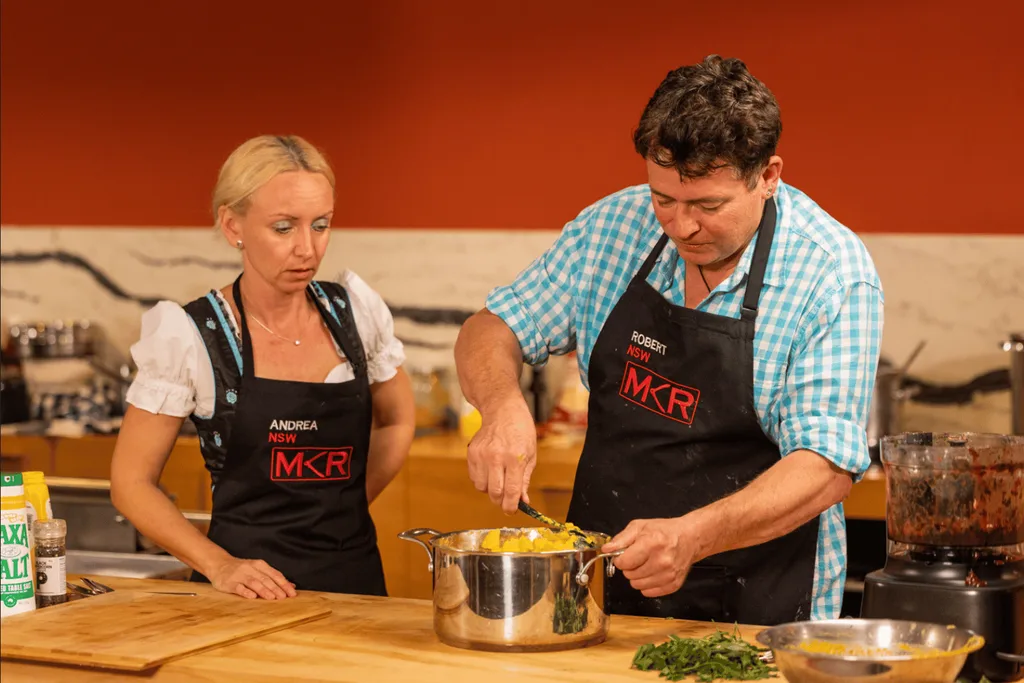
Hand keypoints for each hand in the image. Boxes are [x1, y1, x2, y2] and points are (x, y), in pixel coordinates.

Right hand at [207, 556, 296, 599]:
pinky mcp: (229, 583)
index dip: (284, 584)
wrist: (219, 564)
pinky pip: (238, 587)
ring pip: (254, 582)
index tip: (292, 593)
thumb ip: (273, 577)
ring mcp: (239, 575)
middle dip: (276, 588)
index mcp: (259, 565)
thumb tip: (291, 586)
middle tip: (284, 597)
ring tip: (272, 598)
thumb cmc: (243, 569)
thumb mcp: (258, 570)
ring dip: (263, 590)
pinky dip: (246, 592)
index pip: (274, 574)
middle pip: (265, 579)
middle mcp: (250, 568)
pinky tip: (252, 597)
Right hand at [466, 397, 536, 513]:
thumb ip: (525, 480)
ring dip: (491, 490)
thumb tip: (523, 502)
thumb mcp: (531, 455)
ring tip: (499, 479)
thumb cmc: (521, 431)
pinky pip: (474, 478)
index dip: (511, 506)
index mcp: (515, 458)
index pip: (512, 491)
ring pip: (482, 488)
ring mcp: (482, 455)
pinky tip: (490, 470)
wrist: (502, 410)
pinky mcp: (472, 453)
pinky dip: (482, 480)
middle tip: (505, 500)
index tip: (511, 511)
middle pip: (494, 493)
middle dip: (500, 501)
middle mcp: (497, 457)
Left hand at [603, 517, 700, 597]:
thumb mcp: (640, 527)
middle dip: (630, 567)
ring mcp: (669, 575)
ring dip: (637, 577)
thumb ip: (621, 539)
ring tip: (646, 564)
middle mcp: (662, 561)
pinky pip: (649, 592)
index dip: (620, 559)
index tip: (624, 555)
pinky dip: (647, 584)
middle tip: (638, 557)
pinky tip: (653, 572)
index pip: (624, 563)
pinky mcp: (674, 584)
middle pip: (630, 575)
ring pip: (638, 585)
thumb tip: (607, 550)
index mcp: (652, 544)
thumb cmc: (664, 531)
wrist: (690, 538)